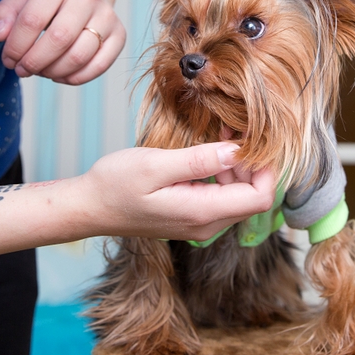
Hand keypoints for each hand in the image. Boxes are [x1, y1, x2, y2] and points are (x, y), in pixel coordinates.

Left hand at [0, 0, 125, 84]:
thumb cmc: (46, 1)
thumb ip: (3, 15)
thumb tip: (1, 35)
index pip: (32, 20)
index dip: (16, 46)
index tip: (8, 59)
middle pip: (58, 39)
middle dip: (34, 62)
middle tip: (22, 70)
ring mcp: (108, 15)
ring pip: (79, 56)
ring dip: (53, 72)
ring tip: (40, 71)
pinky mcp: (120, 34)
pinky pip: (98, 66)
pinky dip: (75, 78)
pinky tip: (59, 75)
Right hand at [76, 143, 276, 241]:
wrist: (89, 208)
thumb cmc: (115, 185)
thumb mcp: (156, 165)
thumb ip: (199, 160)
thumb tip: (237, 151)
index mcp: (203, 213)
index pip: (260, 197)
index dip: (266, 168)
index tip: (253, 138)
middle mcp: (207, 224)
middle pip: (253, 197)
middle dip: (251, 162)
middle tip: (233, 130)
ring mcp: (200, 223)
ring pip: (239, 196)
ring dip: (236, 165)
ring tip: (220, 136)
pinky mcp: (192, 216)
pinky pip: (221, 196)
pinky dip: (222, 172)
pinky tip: (207, 152)